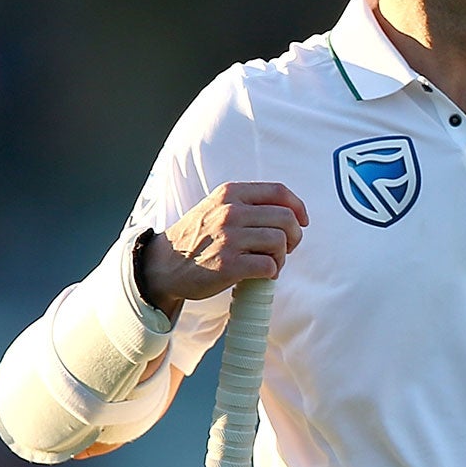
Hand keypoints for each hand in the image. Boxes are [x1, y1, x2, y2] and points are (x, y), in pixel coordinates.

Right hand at [139, 182, 307, 316]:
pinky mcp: (228, 264)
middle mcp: (229, 212)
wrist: (164, 264)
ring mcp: (228, 238)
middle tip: (285, 248)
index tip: (301, 221)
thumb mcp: (217, 207)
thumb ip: (248, 204)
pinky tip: (262, 274)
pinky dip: (273, 272)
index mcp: (230, 194)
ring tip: (270, 262)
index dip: (298, 207)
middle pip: (286, 218)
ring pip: (280, 242)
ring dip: (282, 256)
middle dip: (294, 236)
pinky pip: (269, 265)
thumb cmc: (198, 238)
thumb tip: (290, 211)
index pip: (279, 191)